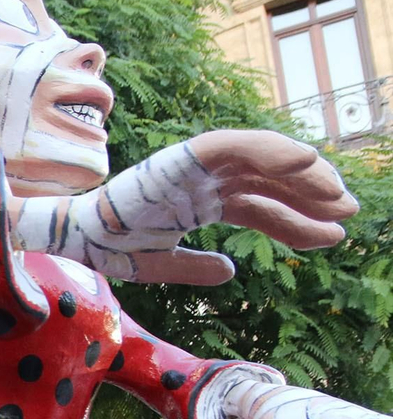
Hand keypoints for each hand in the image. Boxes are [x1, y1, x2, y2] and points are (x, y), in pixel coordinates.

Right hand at [15, 130, 356, 284]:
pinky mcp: (183, 158)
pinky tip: (305, 164)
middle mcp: (202, 180)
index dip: (296, 220)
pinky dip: (270, 150)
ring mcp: (194, 167)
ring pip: (262, 162)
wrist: (71, 239)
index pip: (259, 205)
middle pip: (269, 182)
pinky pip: (235, 147)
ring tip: (338, 198)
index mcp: (198, 201)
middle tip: (348, 213)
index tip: (332, 236)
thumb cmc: (107, 250)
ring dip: (303, 176)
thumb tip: (231, 271)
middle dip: (311, 196)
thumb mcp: (162, 265)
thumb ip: (196, 266)